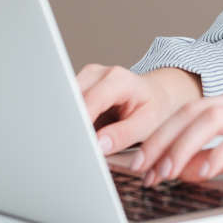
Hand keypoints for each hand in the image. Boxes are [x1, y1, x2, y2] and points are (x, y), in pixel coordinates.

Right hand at [76, 64, 201, 155]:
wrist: (158, 92)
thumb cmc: (155, 106)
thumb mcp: (147, 123)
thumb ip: (123, 135)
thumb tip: (98, 145)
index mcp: (118, 79)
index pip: (90, 102)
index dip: (81, 125)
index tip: (78, 146)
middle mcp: (98, 73)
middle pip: (72, 101)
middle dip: (71, 125)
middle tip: (76, 149)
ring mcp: (86, 78)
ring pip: (65, 103)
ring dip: (70, 124)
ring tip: (81, 141)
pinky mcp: (79, 87)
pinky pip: (68, 106)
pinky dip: (72, 122)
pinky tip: (81, 133)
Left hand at [130, 84, 222, 191]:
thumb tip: (188, 167)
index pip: (191, 110)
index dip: (162, 134)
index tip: (142, 162)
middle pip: (193, 110)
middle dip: (162, 140)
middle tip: (143, 170)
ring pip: (210, 119)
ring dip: (181, 147)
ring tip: (166, 173)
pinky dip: (216, 155)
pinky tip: (202, 173)